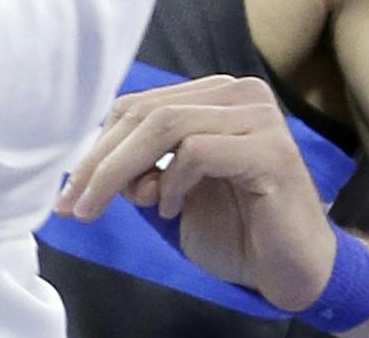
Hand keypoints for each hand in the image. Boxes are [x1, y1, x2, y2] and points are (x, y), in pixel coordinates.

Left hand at [59, 75, 345, 313]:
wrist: (299, 274)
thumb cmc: (239, 233)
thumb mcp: (174, 197)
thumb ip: (141, 172)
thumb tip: (105, 167)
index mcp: (213, 95)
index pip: (138, 106)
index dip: (98, 146)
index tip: (69, 192)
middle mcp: (238, 93)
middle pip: (145, 112)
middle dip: (100, 161)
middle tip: (74, 205)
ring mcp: (259, 117)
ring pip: (164, 124)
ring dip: (124, 171)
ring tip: (115, 208)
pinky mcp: (272, 151)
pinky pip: (198, 151)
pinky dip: (173, 182)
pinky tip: (171, 210)